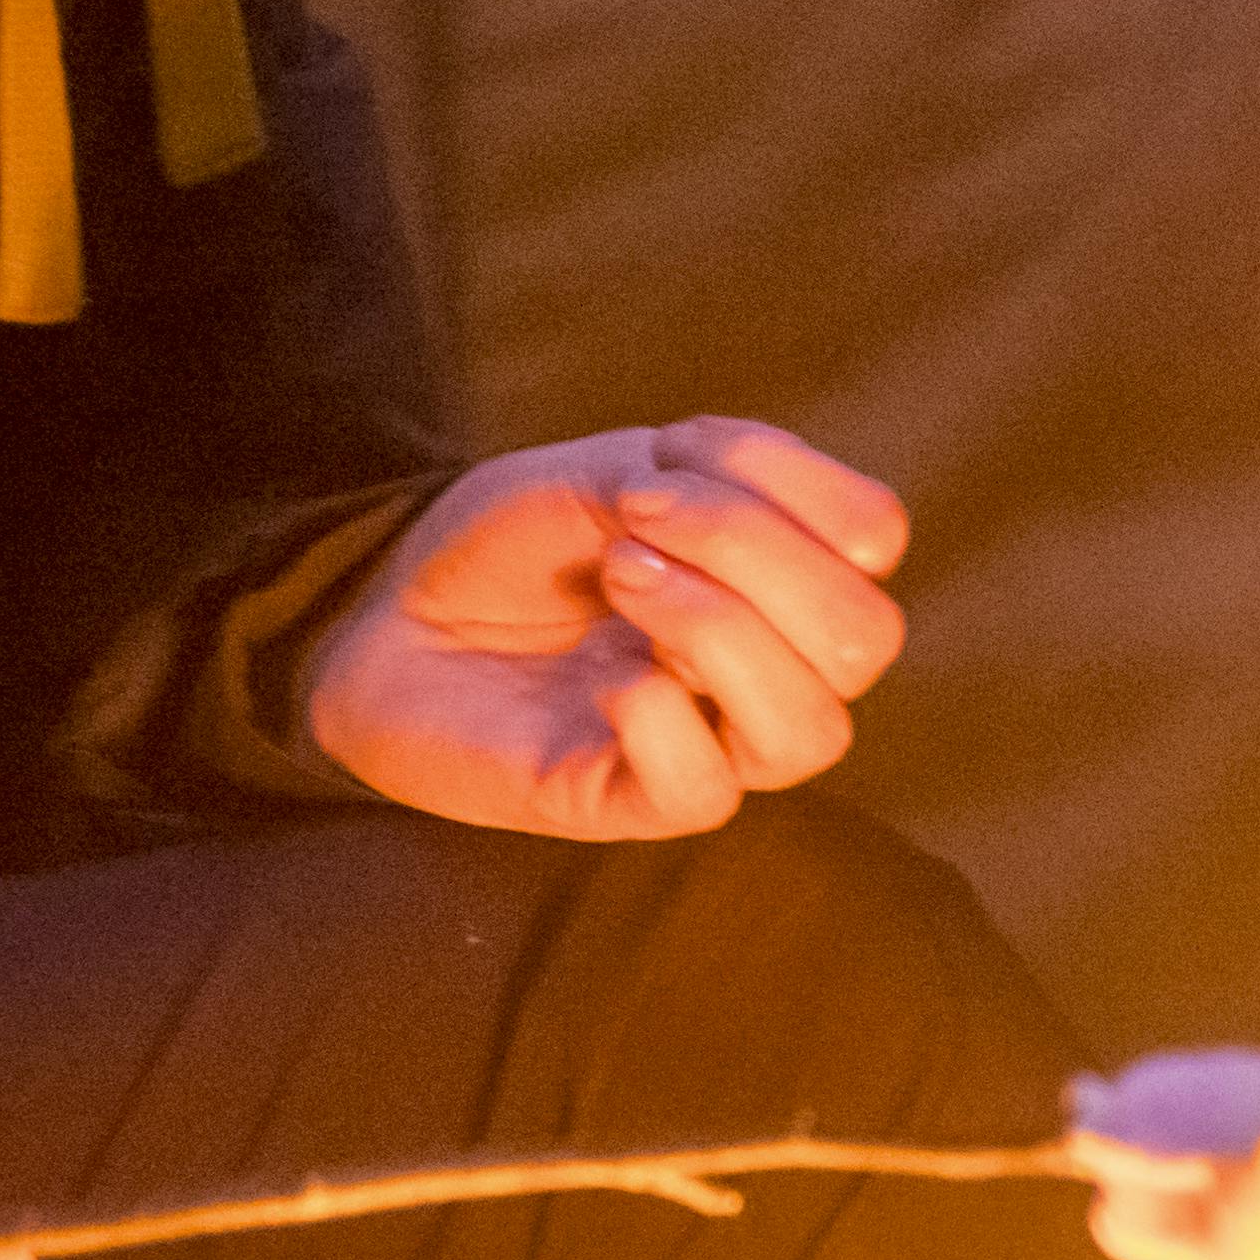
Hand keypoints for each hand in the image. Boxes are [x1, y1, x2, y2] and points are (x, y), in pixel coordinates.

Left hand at [302, 415, 912, 838]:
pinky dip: (662, 720)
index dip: (796, 483)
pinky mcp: (631, 804)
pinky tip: (602, 680)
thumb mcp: (599, 472)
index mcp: (777, 574)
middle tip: (636, 524)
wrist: (383, 617)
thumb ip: (692, 474)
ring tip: (622, 581)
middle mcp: (766, 665)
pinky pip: (706, 792)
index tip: (672, 454)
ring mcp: (708, 741)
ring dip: (720, 632)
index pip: (876, 534)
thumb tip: (743, 517)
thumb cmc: (502, 549)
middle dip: (759, 554)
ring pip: (812, 731)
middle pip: (865, 636)